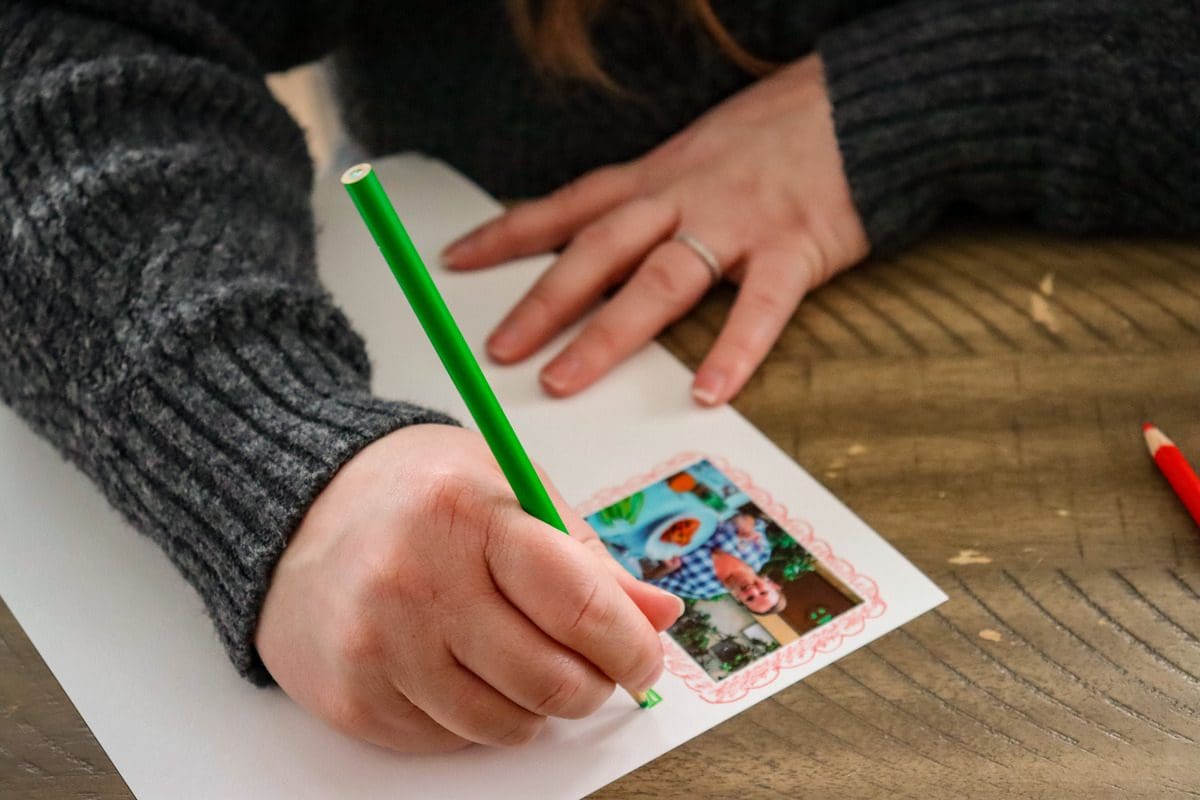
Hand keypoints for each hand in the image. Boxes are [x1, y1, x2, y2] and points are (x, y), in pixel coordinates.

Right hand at [255, 424, 683, 751]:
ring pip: (505, 724)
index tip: (644, 658)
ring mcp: (378, 645)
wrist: (295, 514)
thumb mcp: (508, 489)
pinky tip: (463, 672)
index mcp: (468, 513)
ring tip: (522, 663)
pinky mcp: (353, 697)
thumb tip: (658, 616)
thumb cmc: (418, 494)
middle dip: (591, 685)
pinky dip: (476, 718)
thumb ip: (584, 554)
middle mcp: (416, 580)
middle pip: (548, 679)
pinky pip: (451, 741)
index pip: (577, 602)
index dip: (629, 645)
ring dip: (535, 707)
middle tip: (590, 668)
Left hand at [443, 54, 868, 404]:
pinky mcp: (795, 247)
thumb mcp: (698, 153)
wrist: (863, 101)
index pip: (568, 206)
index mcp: (657, 177)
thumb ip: (655, 197)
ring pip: (660, 280)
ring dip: (608, 334)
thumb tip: (607, 242)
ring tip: (566, 380)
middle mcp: (684, 197)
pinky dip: (734, 350)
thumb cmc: (778, 133)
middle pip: (598, 250)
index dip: (510, 233)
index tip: (459, 262)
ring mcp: (737, 223)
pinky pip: (760, 305)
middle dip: (543, 302)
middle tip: (499, 351)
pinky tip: (708, 391)